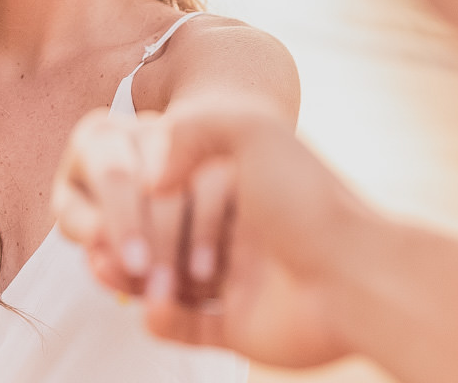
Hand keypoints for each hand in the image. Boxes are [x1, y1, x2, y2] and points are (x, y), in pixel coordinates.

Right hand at [53, 98, 360, 366]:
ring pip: (173, 285)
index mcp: (245, 189)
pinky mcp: (243, 328)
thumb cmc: (307, 200)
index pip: (178, 190)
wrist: (355, 274)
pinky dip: (165, 321)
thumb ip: (196, 129)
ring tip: (110, 273)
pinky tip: (150, 308)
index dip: (141, 196)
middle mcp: (244, 234)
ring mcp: (243, 283)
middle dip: (134, 242)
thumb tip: (149, 173)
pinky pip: (192, 328)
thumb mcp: (255, 131)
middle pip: (170, 239)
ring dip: (139, 281)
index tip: (111, 196)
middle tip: (102, 245)